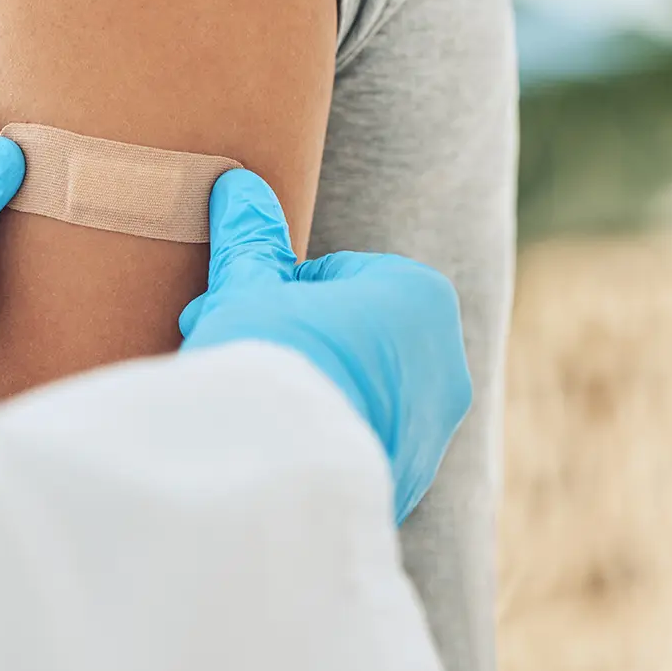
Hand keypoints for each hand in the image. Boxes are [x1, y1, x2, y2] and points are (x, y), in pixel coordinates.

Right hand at [178, 170, 472, 521]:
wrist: (277, 473)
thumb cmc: (269, 359)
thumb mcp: (249, 289)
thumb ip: (249, 239)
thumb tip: (237, 185)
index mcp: (420, 298)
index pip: (334, 276)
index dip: (273, 291)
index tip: (235, 311)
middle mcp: (444, 365)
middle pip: (346, 337)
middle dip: (288, 342)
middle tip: (227, 354)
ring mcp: (429, 433)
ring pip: (351, 394)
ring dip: (303, 393)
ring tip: (241, 406)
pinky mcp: (403, 485)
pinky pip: (351, 449)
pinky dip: (313, 445)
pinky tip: (264, 449)